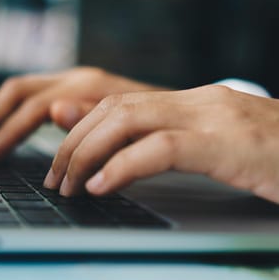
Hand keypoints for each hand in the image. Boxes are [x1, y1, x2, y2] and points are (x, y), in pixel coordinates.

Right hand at [0, 67, 160, 160]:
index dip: (6, 134)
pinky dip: (16, 114)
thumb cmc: (165, 128)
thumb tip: (53, 111)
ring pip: (23, 91)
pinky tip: (11, 133)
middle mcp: (78, 78)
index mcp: (87, 87)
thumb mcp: (135, 130)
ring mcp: (78, 81)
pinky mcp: (80, 90)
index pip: (31, 108)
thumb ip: (93, 119)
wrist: (194, 116)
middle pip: (17, 91)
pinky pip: (36, 97)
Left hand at [44, 85, 278, 204]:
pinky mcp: (230, 143)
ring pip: (128, 119)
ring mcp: (215, 117)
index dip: (80, 126)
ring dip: (87, 151)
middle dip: (73, 141)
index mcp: (193, 102)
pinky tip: (101, 185)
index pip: (119, 101)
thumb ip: (172, 144)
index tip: (60, 158)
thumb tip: (121, 161)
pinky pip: (162, 146)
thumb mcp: (218, 148)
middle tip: (55, 176)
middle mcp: (199, 100)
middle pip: (113, 107)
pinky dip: (123, 165)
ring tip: (68, 184)